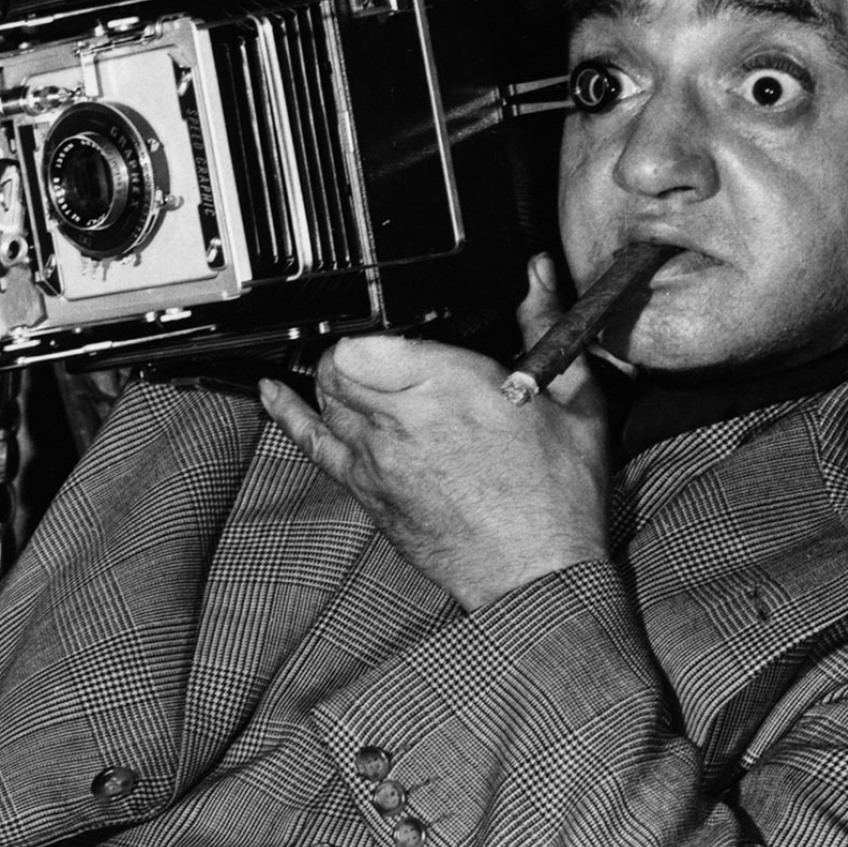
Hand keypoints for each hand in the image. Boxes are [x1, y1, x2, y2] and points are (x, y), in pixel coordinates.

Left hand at [258, 255, 610, 609]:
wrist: (536, 574)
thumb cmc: (558, 498)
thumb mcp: (574, 402)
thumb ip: (547, 326)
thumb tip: (541, 273)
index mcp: (454, 385)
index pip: (371, 338)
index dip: (377, 327)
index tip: (397, 326)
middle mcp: (405, 417)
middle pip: (339, 362)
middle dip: (350, 347)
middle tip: (375, 347)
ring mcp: (377, 457)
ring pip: (325, 396)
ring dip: (331, 376)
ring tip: (345, 367)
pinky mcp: (366, 490)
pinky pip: (312, 443)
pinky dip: (287, 413)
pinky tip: (273, 392)